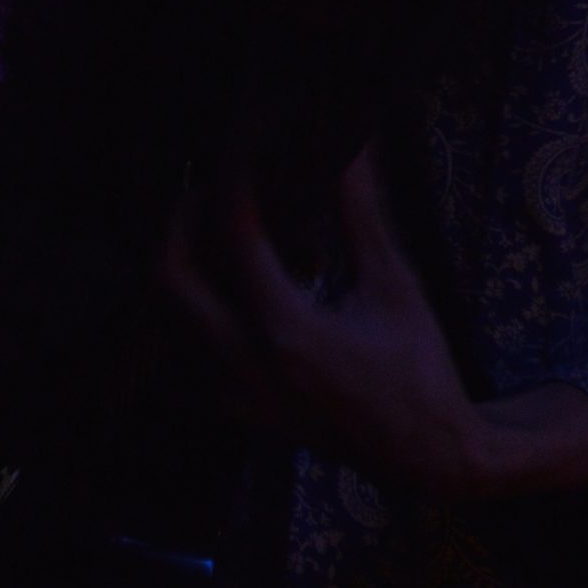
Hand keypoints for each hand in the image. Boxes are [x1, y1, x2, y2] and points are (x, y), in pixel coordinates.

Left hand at [159, 144, 486, 500]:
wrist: (424, 455)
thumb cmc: (418, 367)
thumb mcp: (393, 286)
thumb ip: (359, 215)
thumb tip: (351, 143)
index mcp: (286, 330)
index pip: (234, 230)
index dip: (238, 169)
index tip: (254, 133)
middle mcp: (242, 364)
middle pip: (167, 275)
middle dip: (181, 215)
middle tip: (215, 179)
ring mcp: (229, 393)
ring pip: (164, 316)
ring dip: (179, 259)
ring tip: (219, 221)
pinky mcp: (231, 407)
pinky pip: (179, 349)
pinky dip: (189, 305)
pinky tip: (229, 278)